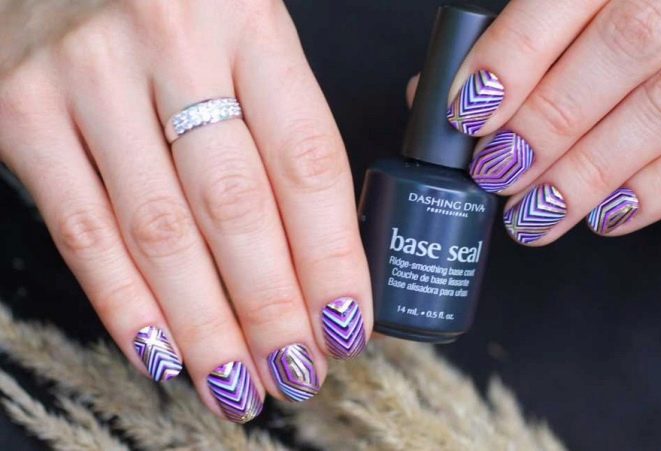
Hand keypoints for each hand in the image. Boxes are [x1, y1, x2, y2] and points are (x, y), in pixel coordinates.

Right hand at [0, 0, 371, 421]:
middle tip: (297, 371)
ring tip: (238, 384)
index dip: (331, 258)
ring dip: (205, 325)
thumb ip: (280, 122)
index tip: (347, 323)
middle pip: (236, 208)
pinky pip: (81, 229)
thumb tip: (322, 248)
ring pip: (160, 232)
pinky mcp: (20, 110)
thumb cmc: (174, 0)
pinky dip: (125, 303)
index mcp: (248, 20)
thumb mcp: (246, 31)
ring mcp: (86, 78)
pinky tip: (164, 352)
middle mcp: (169, 45)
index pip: (307, 162)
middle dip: (272, 310)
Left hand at [414, 1, 660, 243]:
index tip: (469, 111)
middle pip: (623, 48)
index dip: (512, 58)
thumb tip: (428, 94)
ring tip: (534, 213)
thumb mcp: (570, 1)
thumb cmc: (617, 10)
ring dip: (591, 171)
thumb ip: (510, 39)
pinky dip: (657, 190)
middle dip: (548, 122)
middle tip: (497, 172)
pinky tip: (605, 215)